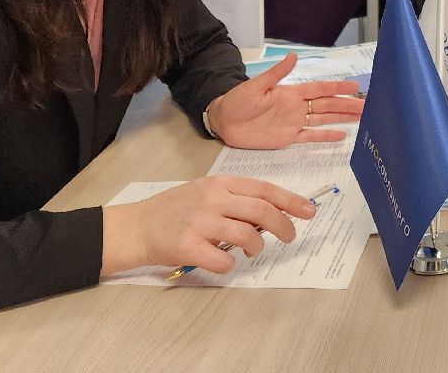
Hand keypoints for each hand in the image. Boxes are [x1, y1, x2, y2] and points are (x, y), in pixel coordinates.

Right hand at [100, 174, 315, 275]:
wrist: (137, 226)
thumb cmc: (176, 210)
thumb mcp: (206, 192)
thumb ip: (235, 198)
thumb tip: (273, 213)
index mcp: (220, 183)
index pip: (265, 189)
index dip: (291, 201)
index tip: (309, 210)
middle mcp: (213, 199)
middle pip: (262, 211)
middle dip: (284, 226)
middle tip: (289, 237)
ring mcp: (200, 222)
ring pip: (247, 235)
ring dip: (257, 247)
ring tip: (252, 250)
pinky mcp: (188, 246)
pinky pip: (223, 260)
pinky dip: (229, 265)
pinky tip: (223, 261)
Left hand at [206, 53, 364, 148]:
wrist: (223, 121)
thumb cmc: (237, 100)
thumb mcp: (255, 85)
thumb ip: (276, 73)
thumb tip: (293, 56)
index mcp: (291, 93)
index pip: (320, 89)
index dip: (337, 89)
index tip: (355, 87)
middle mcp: (297, 107)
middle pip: (327, 105)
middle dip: (347, 105)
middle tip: (367, 105)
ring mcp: (294, 122)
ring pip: (323, 119)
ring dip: (341, 118)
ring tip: (361, 117)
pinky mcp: (288, 138)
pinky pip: (311, 136)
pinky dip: (325, 136)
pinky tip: (341, 136)